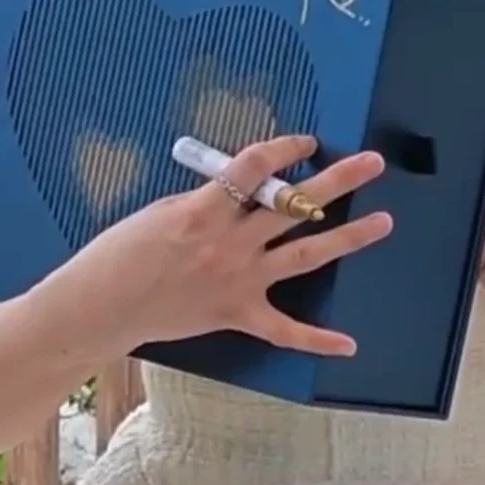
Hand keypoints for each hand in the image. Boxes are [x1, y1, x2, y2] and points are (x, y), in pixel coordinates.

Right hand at [45, 134, 390, 359]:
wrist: (100, 309)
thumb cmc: (121, 253)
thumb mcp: (162, 210)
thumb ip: (208, 200)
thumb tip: (245, 187)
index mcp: (205, 211)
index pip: (255, 168)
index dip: (284, 148)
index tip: (305, 140)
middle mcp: (229, 245)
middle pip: (293, 205)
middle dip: (336, 180)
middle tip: (373, 162)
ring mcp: (237, 282)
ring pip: (304, 255)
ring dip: (347, 237)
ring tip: (384, 220)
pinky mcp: (236, 315)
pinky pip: (283, 331)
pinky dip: (316, 340)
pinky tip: (350, 344)